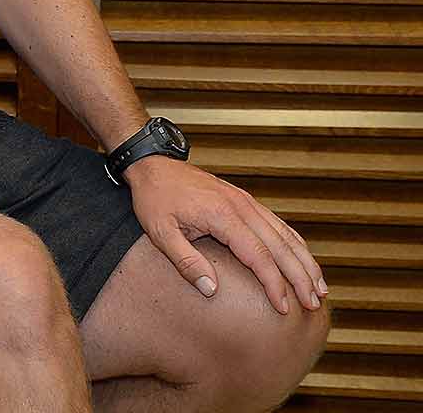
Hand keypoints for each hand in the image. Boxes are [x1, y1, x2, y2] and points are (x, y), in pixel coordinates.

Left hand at [124, 157, 325, 314]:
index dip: (274, 284)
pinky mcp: (245, 201)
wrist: (153, 165)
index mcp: (223, 216)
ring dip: (305, 261)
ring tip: (320, 288)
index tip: (284, 307)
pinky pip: (277, 224)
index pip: (258, 256)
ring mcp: (246, 202)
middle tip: (314, 304)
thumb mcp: (160, 232)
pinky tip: (303, 260)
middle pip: (280, 246)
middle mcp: (242, 207)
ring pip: (285, 234)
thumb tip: (212, 290)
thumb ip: (186, 262)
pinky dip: (295, 244)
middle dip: (300, 277)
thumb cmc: (154, 198)